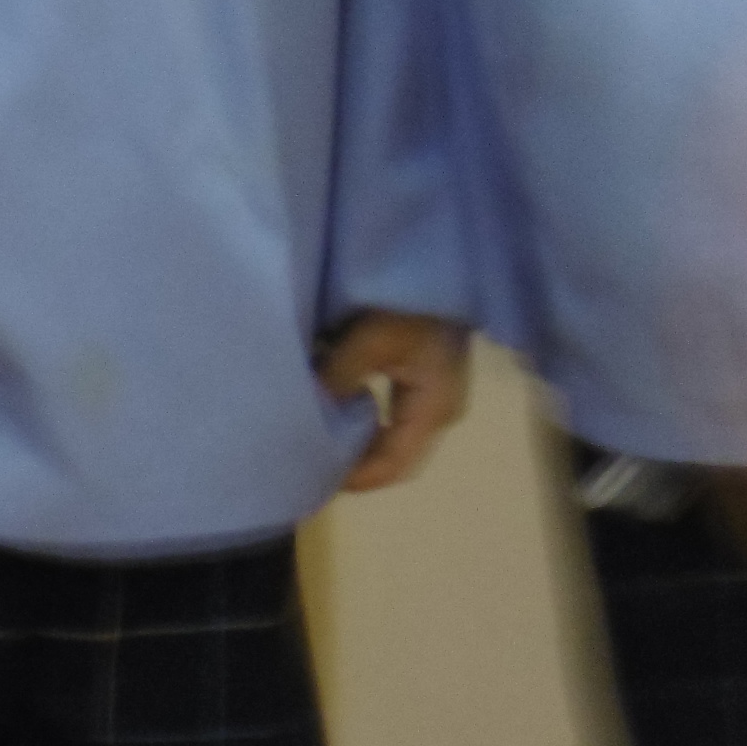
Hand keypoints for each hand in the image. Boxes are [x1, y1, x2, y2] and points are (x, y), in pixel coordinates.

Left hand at [318, 313, 474, 493]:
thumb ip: (339, 380)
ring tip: (324, 445)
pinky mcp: (428, 385)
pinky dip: (369, 427)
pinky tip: (344, 418)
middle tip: (313, 467)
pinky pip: (397, 421)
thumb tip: (305, 414)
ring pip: (397, 442)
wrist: (439, 265)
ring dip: (363, 448)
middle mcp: (441, 413)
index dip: (357, 479)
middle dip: (358, 468)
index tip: (314, 480)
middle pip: (397, 459)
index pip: (394, 464)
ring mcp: (437, 399)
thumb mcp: (370, 340)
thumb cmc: (412, 305)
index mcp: (434, 409)